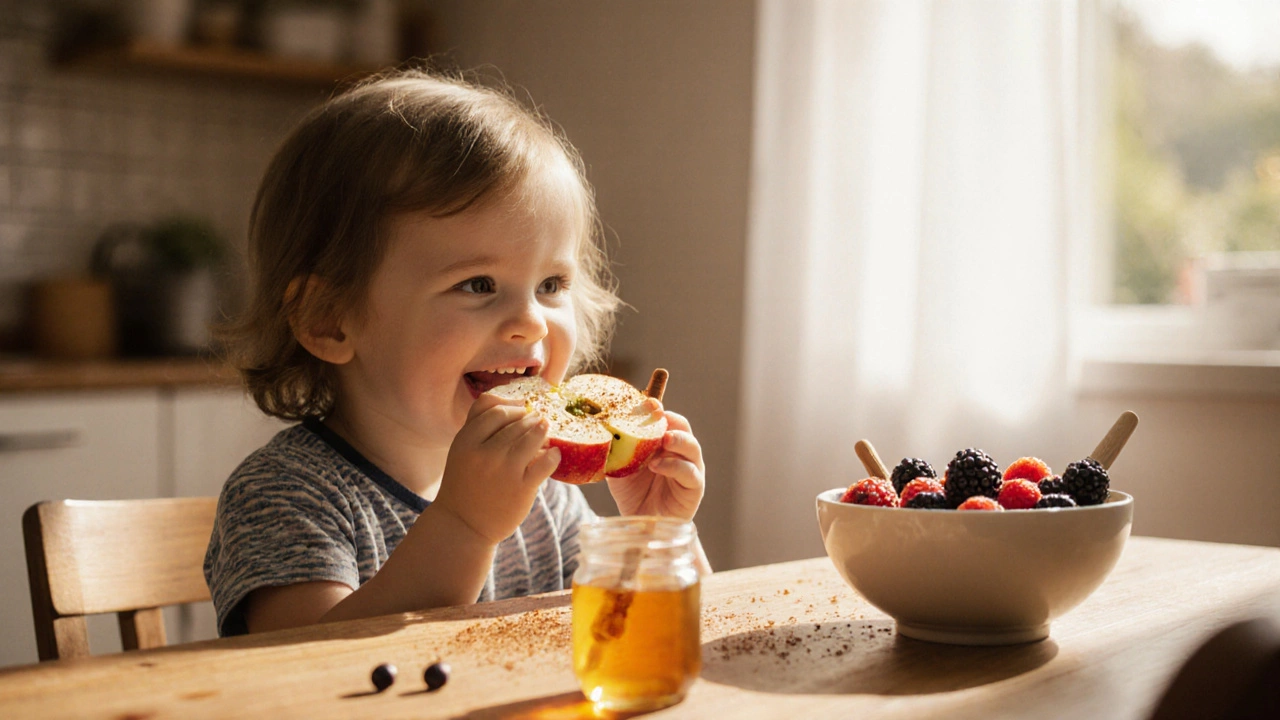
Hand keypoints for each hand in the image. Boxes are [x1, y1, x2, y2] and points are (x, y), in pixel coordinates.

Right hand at [432, 393, 559, 544]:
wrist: (463, 525)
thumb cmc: (465, 483)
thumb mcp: (461, 449)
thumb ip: (478, 422)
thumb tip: (508, 398)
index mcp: (466, 441)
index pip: (496, 411)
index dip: (513, 408)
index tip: (522, 411)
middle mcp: (484, 453)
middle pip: (516, 422)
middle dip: (530, 419)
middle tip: (538, 420)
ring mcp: (504, 471)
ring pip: (532, 437)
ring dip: (542, 431)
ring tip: (546, 430)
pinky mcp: (522, 488)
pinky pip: (545, 462)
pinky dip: (553, 455)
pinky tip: (553, 454)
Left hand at [606, 405, 704, 520]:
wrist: (641, 526)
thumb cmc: (632, 493)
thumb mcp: (619, 467)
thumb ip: (616, 449)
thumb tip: (601, 428)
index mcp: (663, 442)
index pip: (664, 418)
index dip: (657, 409)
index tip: (647, 402)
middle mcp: (679, 452)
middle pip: (682, 427)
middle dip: (670, 420)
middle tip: (657, 416)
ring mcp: (690, 468)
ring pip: (692, 447)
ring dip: (677, 440)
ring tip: (663, 440)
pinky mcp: (695, 488)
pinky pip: (690, 472)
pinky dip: (674, 466)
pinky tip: (657, 466)